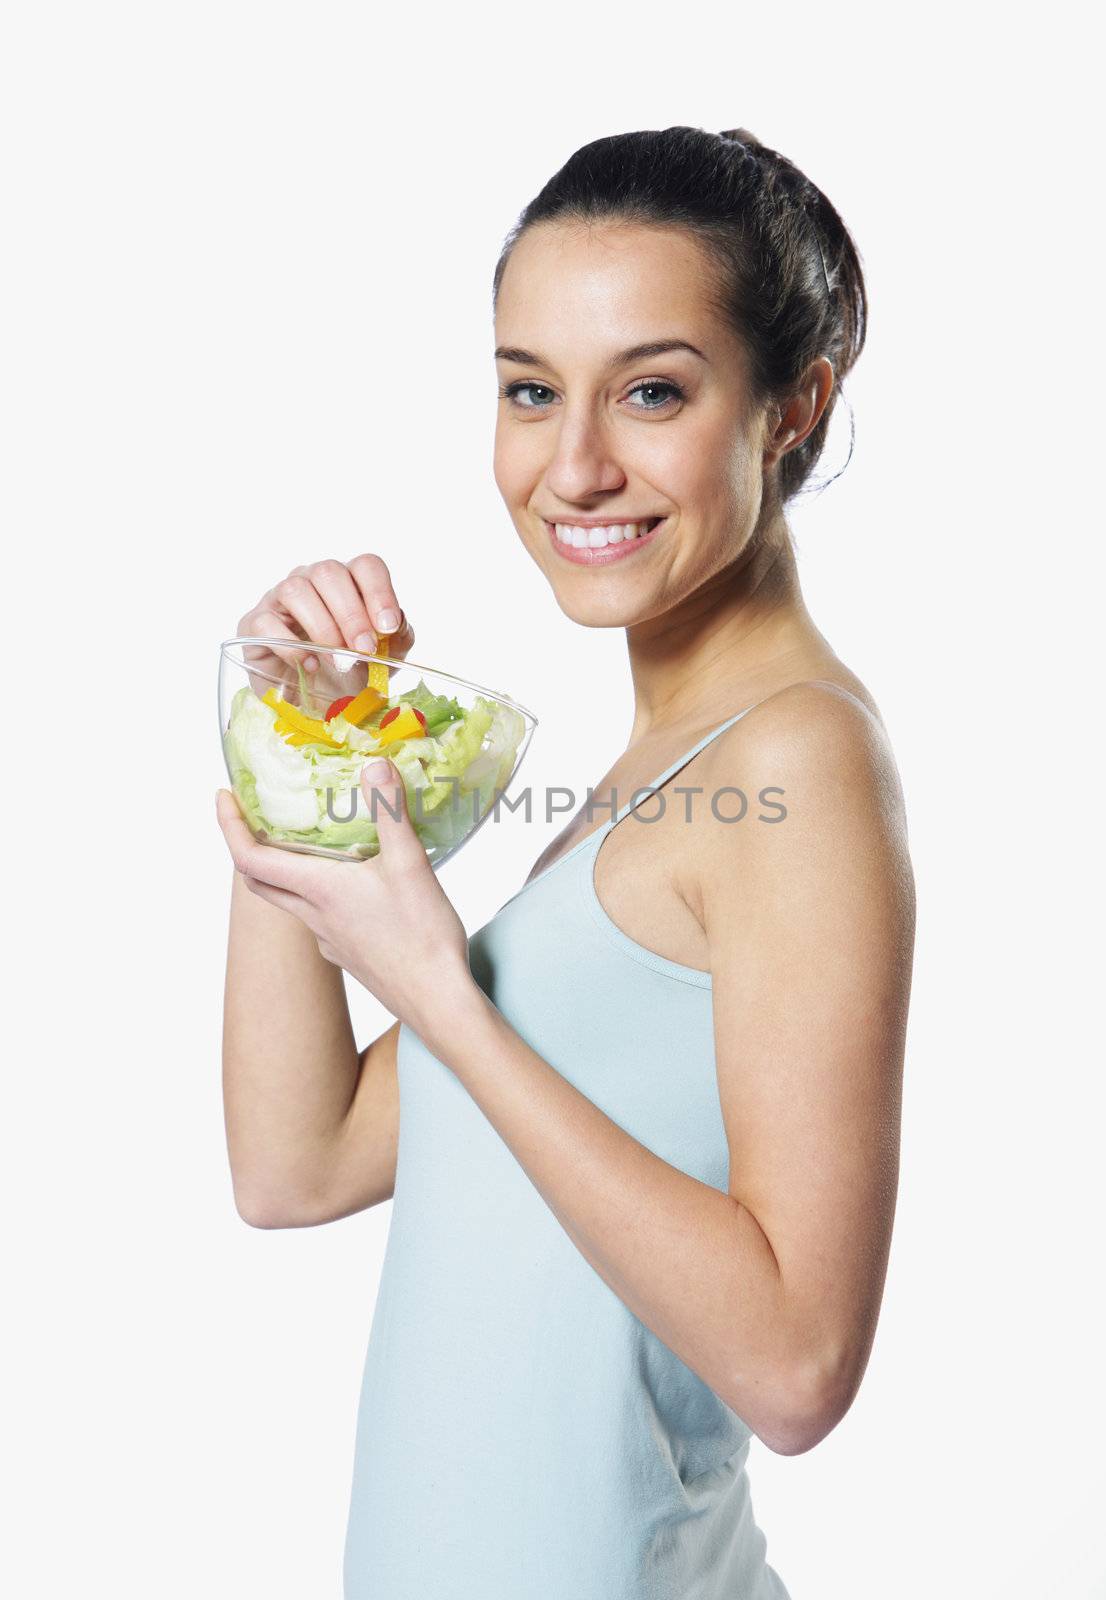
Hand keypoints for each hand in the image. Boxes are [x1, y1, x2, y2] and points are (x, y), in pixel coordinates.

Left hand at [215, 756, 475, 1046]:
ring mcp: (329, 940)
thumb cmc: (423, 937)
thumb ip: (390, 812)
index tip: (224, 798)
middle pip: (260, 882)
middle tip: (254, 817)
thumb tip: (375, 765)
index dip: (229, 826)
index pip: (250, 858)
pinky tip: (354, 887)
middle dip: (248, 847)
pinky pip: (319, 920)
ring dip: (286, 872)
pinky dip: (320, 896)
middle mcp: (314, 916)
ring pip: (291, 901)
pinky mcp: (348, 955)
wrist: (437, 1001)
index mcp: (320, 890)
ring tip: (309, 844)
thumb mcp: (411, 865)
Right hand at [234, 554, 417, 704]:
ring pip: (296, 590)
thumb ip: (397, 638)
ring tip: (339, 661)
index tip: (387, 628)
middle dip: (351, 613)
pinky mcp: (254, 623)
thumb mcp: (384, 658)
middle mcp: (312, 581)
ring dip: (322, 627)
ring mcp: (279, 599)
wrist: (317, 703)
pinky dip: (291, 646)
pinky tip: (310, 666)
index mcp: (349, 582)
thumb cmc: (351, 672)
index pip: (365, 566)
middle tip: (364, 650)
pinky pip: (266, 622)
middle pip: (328, 572)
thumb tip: (397, 623)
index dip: (379, 592)